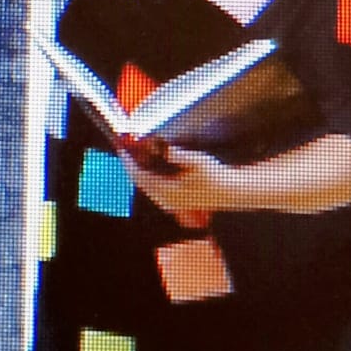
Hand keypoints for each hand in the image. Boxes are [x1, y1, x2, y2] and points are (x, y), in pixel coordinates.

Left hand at [122, 141, 238, 220]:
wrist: (228, 192)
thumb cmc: (215, 176)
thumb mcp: (199, 162)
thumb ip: (179, 156)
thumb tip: (165, 151)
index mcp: (167, 191)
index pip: (139, 176)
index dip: (128, 162)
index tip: (121, 149)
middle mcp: (165, 199)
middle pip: (139, 181)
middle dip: (130, 164)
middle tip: (124, 149)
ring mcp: (169, 201)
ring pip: (146, 186)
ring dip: (138, 170)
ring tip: (133, 155)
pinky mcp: (174, 200)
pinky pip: (153, 188)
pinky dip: (147, 176)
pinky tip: (148, 166)